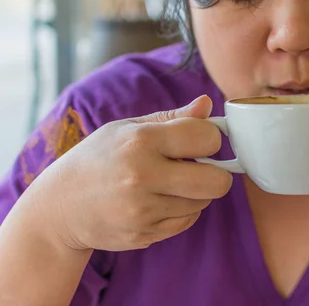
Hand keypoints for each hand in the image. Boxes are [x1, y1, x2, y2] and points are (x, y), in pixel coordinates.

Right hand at [27, 95, 231, 251]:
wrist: (59, 207)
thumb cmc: (98, 159)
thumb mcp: (127, 128)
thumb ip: (173, 118)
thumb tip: (208, 104)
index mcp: (140, 141)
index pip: (207, 138)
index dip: (210, 138)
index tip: (200, 140)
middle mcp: (141, 176)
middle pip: (217, 181)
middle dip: (217, 173)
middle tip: (199, 167)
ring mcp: (142, 210)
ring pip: (204, 202)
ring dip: (195, 192)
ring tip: (168, 182)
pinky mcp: (144, 235)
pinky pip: (187, 221)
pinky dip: (182, 211)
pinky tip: (158, 201)